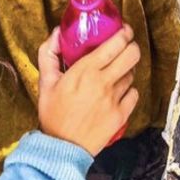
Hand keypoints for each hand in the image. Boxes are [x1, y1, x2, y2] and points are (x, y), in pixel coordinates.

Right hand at [37, 26, 139, 155]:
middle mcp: (103, 82)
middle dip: (132, 47)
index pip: (116, 43)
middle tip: (125, 48)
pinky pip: (134, 94)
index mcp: (85, 71)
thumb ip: (49, 54)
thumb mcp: (45, 82)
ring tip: (115, 73)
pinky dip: (128, 91)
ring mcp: (114, 99)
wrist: (61, 149)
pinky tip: (117, 92)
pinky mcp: (121, 115)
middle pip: (132, 54)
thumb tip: (57, 33)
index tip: (123, 30)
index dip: (124, 33)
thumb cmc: (53, 115)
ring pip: (132, 74)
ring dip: (126, 71)